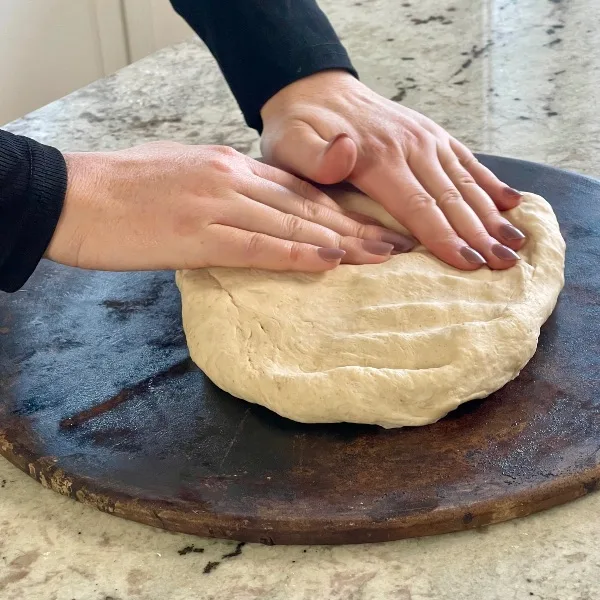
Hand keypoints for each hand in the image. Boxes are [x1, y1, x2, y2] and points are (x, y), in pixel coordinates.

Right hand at [47, 142, 414, 272]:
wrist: (70, 194)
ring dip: (341, 243)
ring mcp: (216, 205)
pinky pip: (257, 246)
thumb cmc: (123, 188)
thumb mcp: (183, 176)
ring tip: (381, 258)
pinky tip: (329, 264)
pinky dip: (297, 255)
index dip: (340, 209)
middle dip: (356, 228)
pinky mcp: (197, 235)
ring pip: (292, 225)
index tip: (372, 224)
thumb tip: (253, 206)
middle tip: (397, 244)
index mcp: (228, 165)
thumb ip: (223, 189)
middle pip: (307, 206)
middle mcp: (231, 179)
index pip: (298, 189)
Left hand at [260, 70, 525, 270]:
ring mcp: (425, 138)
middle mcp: (410, 146)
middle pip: (451, 199)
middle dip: (479, 235)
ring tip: (516, 242)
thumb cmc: (297, 130)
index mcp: (377, 158)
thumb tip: (346, 154)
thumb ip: (315, 157)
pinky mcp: (431, 134)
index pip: (418, 207)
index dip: (445, 238)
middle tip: (505, 265)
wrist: (312, 89)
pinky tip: (511, 202)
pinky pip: (467, 159)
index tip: (470, 265)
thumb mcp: (289, 145)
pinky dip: (490, 182)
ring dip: (492, 214)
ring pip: (466, 182)